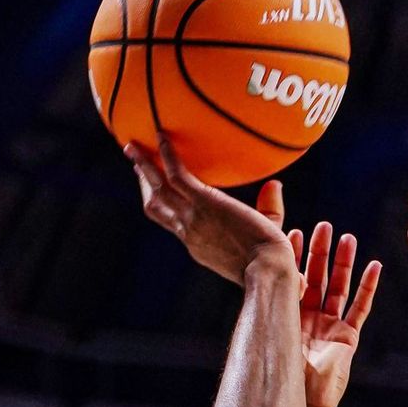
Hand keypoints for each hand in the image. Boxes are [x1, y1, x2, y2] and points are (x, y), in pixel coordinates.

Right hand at [126, 138, 295, 284]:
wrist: (268, 270)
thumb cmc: (274, 258)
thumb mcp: (268, 233)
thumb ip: (269, 209)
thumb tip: (275, 185)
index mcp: (197, 243)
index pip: (172, 221)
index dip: (160, 202)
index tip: (155, 186)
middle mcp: (188, 231)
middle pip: (155, 206)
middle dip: (143, 184)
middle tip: (135, 162)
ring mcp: (193, 218)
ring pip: (158, 189)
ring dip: (143, 167)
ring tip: (132, 145)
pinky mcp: (204, 204)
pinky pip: (177, 176)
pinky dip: (168, 156)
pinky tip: (163, 136)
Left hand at [288, 213, 380, 406]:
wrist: (299, 400)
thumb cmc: (280, 369)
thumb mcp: (272, 327)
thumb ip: (270, 300)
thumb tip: (257, 267)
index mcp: (288, 316)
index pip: (293, 278)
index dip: (295, 256)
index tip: (294, 231)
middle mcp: (309, 319)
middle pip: (318, 278)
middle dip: (320, 252)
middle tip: (323, 227)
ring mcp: (330, 328)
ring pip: (339, 288)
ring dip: (343, 263)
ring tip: (347, 237)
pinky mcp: (348, 338)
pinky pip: (361, 308)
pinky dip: (369, 287)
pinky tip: (375, 265)